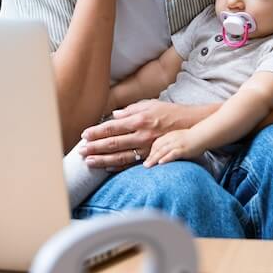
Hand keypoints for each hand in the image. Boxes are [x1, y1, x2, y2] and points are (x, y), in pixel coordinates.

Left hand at [80, 100, 207, 169]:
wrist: (192, 125)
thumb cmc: (170, 112)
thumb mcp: (151, 104)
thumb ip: (131, 109)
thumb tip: (114, 115)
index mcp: (140, 119)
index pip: (113, 127)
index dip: (97, 132)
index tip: (84, 135)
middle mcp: (142, 135)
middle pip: (113, 143)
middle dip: (95, 147)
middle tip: (80, 151)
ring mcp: (147, 148)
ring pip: (120, 156)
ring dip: (102, 160)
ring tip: (89, 162)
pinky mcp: (152, 156)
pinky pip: (132, 164)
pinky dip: (118, 167)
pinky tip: (106, 167)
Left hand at [144, 128, 205, 166]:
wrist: (205, 134)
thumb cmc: (195, 137)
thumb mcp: (181, 137)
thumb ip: (173, 142)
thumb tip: (168, 151)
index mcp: (170, 135)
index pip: (157, 143)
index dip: (151, 151)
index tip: (147, 159)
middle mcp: (172, 138)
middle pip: (157, 147)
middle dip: (150, 156)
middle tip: (144, 165)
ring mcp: (177, 143)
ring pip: (162, 151)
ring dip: (154, 159)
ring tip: (147, 166)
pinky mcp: (184, 149)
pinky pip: (173, 153)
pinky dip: (166, 158)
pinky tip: (161, 163)